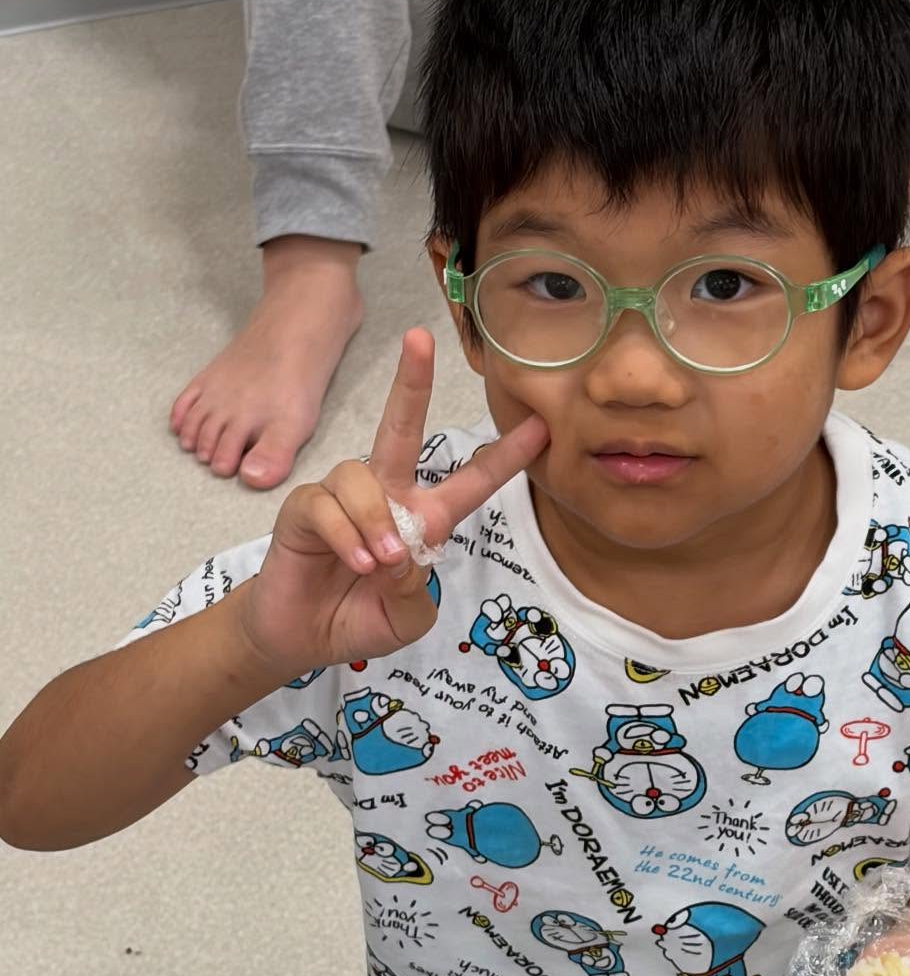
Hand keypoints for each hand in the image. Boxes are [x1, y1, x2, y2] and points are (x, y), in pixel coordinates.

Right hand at [237, 329, 548, 677]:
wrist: (303, 637)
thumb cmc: (361, 619)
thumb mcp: (408, 617)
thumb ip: (415, 588)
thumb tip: (398, 549)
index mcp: (424, 518)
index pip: (471, 482)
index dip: (505, 456)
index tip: (540, 426)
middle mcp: (386, 495)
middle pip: (402, 428)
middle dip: (412, 382)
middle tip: (420, 338)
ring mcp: (342, 497)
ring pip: (363, 478)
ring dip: (375, 522)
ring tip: (375, 564)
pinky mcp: (304, 507)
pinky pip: (328, 505)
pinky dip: (345, 535)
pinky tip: (353, 562)